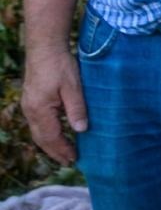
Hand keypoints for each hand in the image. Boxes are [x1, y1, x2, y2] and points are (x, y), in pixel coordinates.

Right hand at [22, 48, 86, 164]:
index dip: (62, 150)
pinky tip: (55, 133)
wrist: (44, 47)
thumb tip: (81, 130)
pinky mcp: (31, 100)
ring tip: (63, 152)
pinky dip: (46, 132)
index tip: (73, 159)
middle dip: (55, 151)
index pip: (51, 137)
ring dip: (50, 143)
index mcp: (40, 110)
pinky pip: (37, 123)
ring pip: (38, 132)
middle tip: (68, 161)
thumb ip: (77, 109)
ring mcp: (29, 106)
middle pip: (42, 138)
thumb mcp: (73, 87)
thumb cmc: (60, 65)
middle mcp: (30, 111)